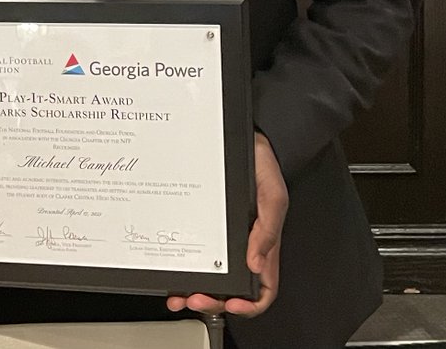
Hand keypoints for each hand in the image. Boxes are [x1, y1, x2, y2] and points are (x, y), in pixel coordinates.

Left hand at [166, 131, 287, 318]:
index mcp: (264, 245)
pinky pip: (197, 248)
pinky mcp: (208, 223)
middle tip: (193, 299)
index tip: (231, 305)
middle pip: (231, 288)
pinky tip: (173, 266)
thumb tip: (256, 264)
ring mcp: (224, 236)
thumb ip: (267, 231)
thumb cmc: (264, 167)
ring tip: (177, 293)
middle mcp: (243, 245)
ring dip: (195, 288)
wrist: (248, 139)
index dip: (249, 304)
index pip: (262, 289)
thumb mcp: (272, 197)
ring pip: (211, 273)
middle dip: (212, 300)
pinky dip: (185, 263)